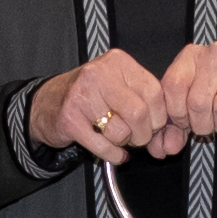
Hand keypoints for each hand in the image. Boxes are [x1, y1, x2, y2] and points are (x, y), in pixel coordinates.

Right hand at [33, 49, 167, 160]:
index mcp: (117, 62)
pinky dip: (114, 155)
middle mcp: (99, 74)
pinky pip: (104, 146)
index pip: (154, 92)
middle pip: (139, 114)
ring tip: (116, 137)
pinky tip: (113, 152)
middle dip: (143, 134)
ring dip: (124, 143)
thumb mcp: (118, 85)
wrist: (47, 103)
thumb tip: (169, 129)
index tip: (154, 125)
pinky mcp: (70, 120)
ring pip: (121, 131)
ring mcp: (81, 96)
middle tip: (137, 137)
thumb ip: (144, 99)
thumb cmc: (90, 96)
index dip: (159, 116)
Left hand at [163, 41, 216, 142]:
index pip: (173, 86)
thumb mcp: (197, 102)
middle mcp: (214, 53)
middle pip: (197, 101)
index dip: (177, 114)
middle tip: (209, 128)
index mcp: (192, 56)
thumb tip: (167, 147)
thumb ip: (179, 123)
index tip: (185, 123)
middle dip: (202, 125)